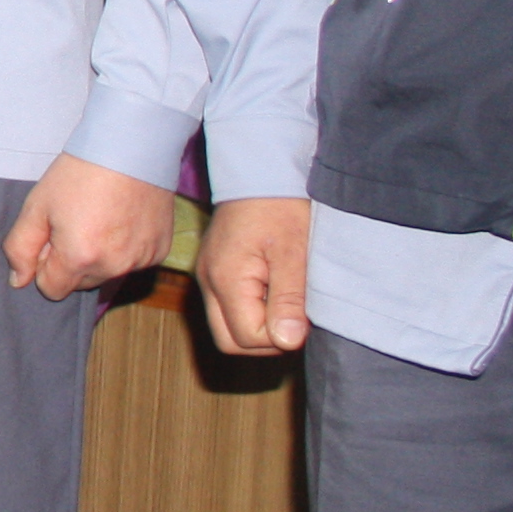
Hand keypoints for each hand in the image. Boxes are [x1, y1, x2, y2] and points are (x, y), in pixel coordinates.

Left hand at [1, 154, 179, 299]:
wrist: (130, 149)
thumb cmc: (79, 174)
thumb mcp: (37, 206)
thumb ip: (20, 248)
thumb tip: (18, 281)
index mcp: (79, 258)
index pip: (52, 289)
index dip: (44, 265)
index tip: (51, 236)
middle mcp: (113, 267)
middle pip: (80, 283)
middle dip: (71, 261)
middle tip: (73, 222)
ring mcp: (141, 261)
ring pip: (106, 274)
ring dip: (97, 257)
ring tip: (98, 217)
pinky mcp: (159, 251)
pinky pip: (132, 262)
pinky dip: (123, 249)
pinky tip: (120, 219)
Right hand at [195, 196, 312, 355]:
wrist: (261, 170)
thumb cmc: (280, 206)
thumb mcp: (294, 252)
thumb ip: (289, 299)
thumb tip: (287, 341)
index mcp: (225, 278)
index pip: (245, 337)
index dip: (280, 337)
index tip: (303, 316)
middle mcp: (209, 282)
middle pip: (229, 340)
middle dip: (266, 340)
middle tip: (296, 317)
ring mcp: (210, 277)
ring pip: (228, 328)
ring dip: (260, 327)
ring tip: (288, 302)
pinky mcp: (217, 272)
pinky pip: (230, 309)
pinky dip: (254, 312)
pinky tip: (276, 291)